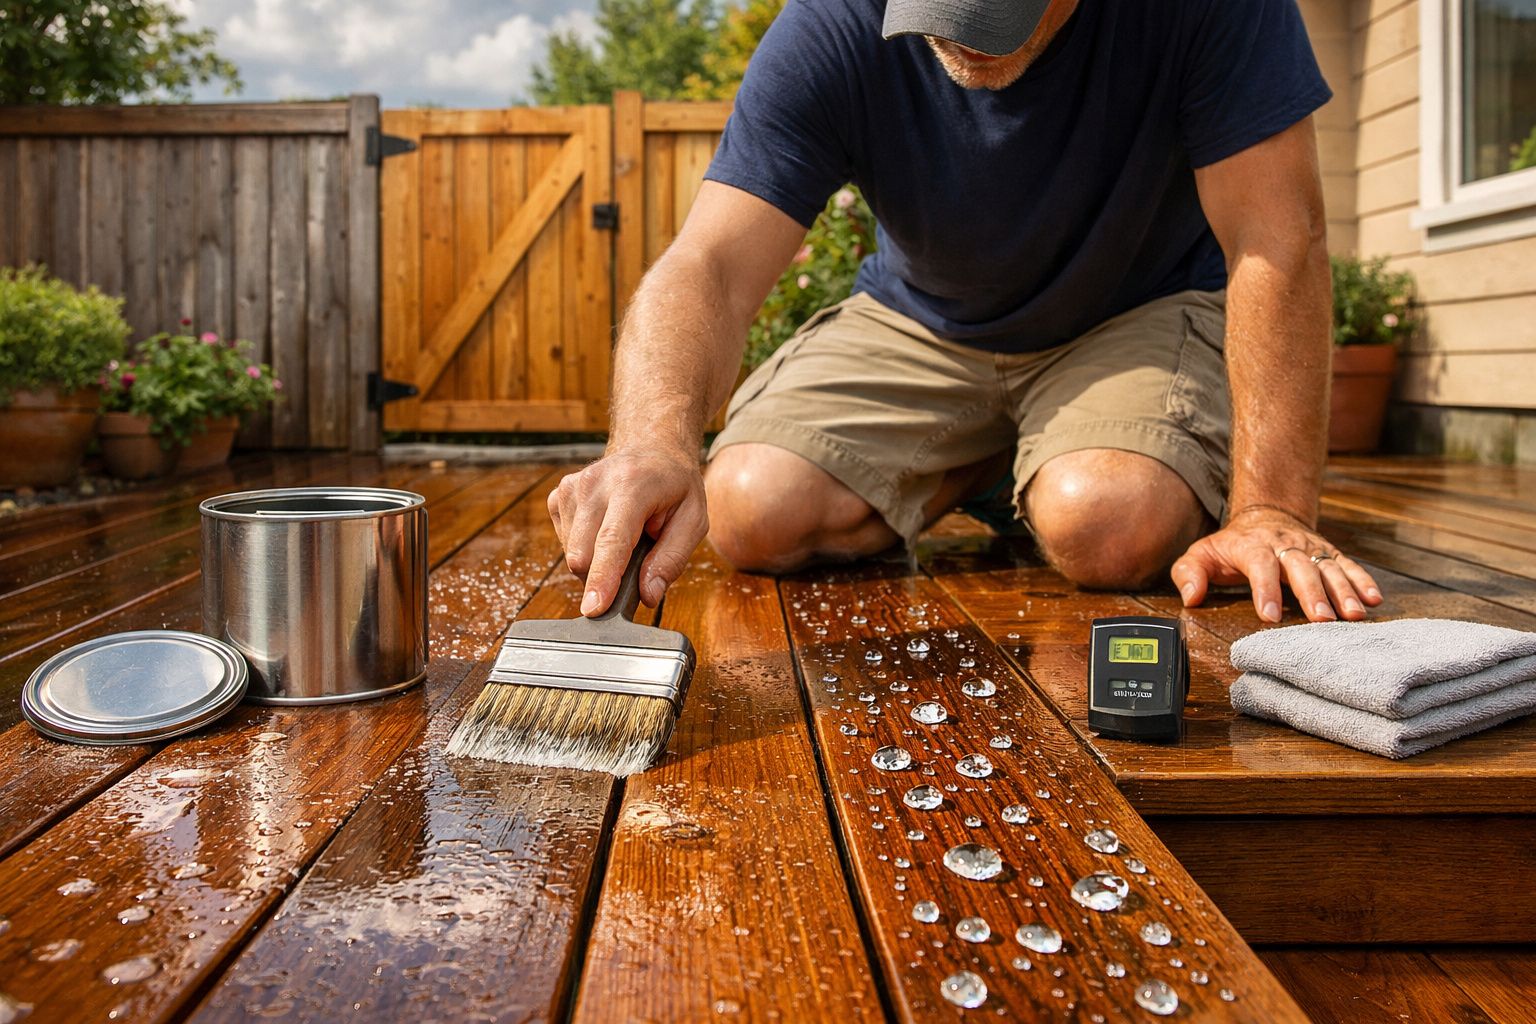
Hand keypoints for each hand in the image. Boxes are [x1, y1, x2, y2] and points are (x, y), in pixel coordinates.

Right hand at [548, 447, 706, 615]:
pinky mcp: (559, 495)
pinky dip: (585, 548)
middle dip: (605, 576)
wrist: (652, 450)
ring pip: (572, 554)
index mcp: (633, 485)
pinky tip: (605, 529)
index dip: (602, 578)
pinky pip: (565, 542)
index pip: (611, 540)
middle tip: (636, 561)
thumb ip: (672, 559)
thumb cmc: (675, 487)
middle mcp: (595, 483)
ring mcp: (572, 486)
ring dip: (597, 561)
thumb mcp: (694, 520)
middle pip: (583, 553)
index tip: (594, 608)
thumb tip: (647, 594)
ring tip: (625, 537)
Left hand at [1170, 507, 1382, 622]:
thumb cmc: (1231, 545)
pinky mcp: (1329, 552)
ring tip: (1354, 615)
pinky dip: (1362, 581)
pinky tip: (1374, 599)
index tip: (1268, 617)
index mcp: (1253, 545)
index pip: (1260, 565)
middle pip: (1301, 568)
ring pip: (1329, 567)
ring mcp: (1310, 548)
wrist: (1264, 516)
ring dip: (1344, 591)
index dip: (1265, 590)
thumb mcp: (1201, 554)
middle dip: (1313, 594)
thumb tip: (1191, 597)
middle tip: (1322, 620)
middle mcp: (1285, 544)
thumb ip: (1188, 573)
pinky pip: (1348, 565)